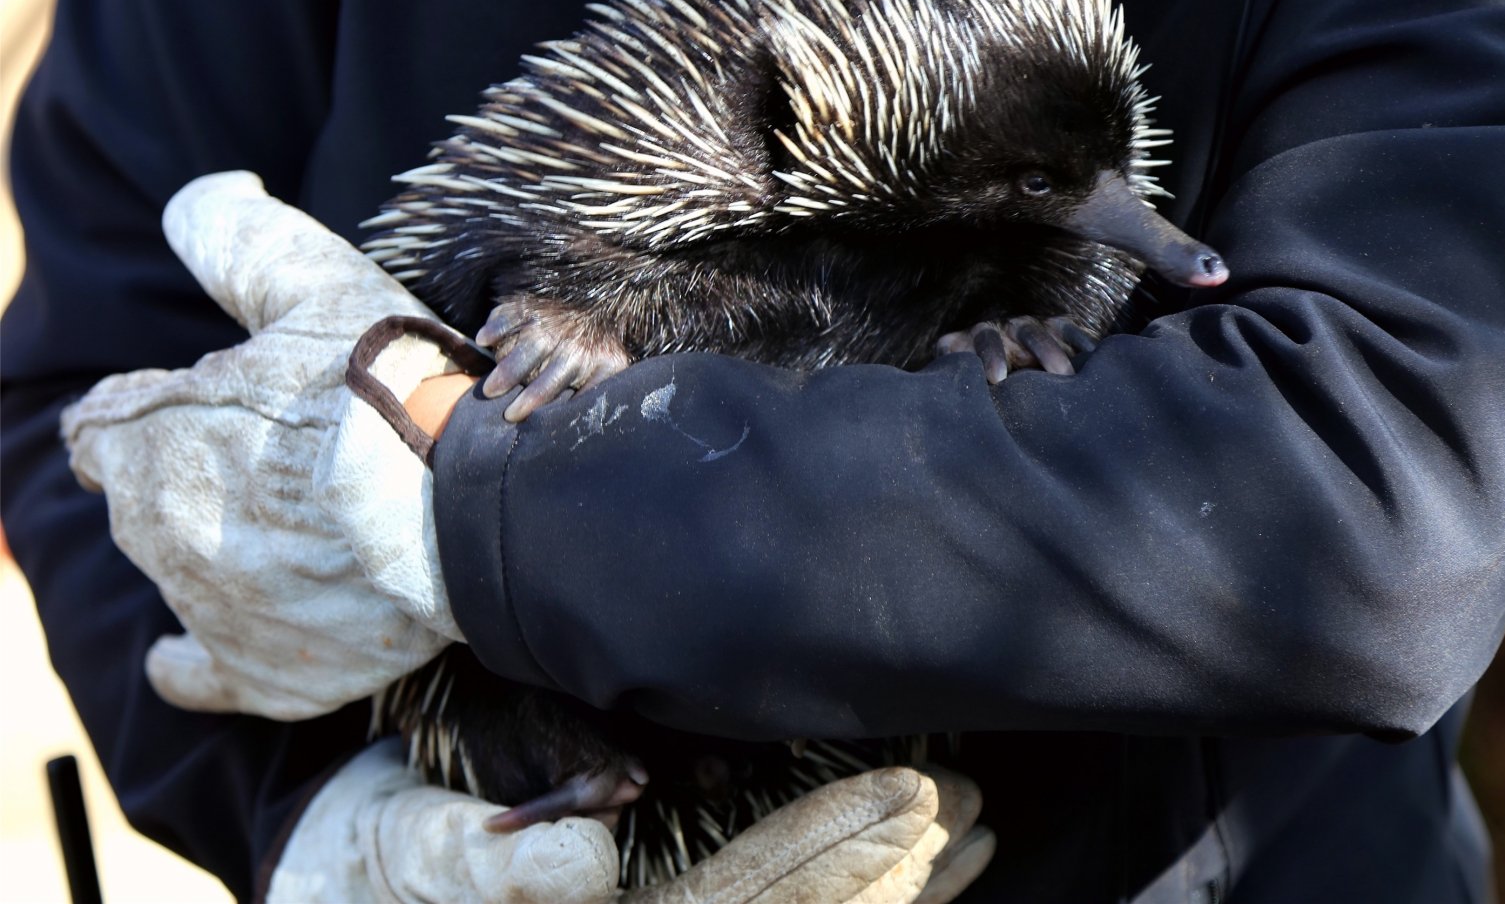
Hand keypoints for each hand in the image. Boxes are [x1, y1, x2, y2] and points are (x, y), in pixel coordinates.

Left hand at [60, 171, 475, 719]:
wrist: (470, 508)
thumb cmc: (392, 388)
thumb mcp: (314, 280)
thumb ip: (234, 233)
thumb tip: (197, 194)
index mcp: (147, 439)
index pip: (103, 426)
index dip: (149, 411)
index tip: (201, 409)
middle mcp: (156, 533)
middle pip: (141, 501)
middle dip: (186, 477)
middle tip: (271, 459)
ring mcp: (211, 610)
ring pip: (181, 572)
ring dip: (214, 547)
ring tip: (287, 526)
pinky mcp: (266, 672)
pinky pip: (199, 675)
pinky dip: (191, 664)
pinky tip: (184, 659)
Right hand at [269, 743, 994, 903]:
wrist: (343, 877)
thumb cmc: (362, 861)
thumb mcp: (402, 855)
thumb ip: (486, 868)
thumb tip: (590, 858)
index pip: (744, 900)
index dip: (832, 851)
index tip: (919, 798)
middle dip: (889, 866)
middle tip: (973, 804)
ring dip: (890, 881)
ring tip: (968, 827)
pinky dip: (848, 884)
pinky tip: (912, 861)